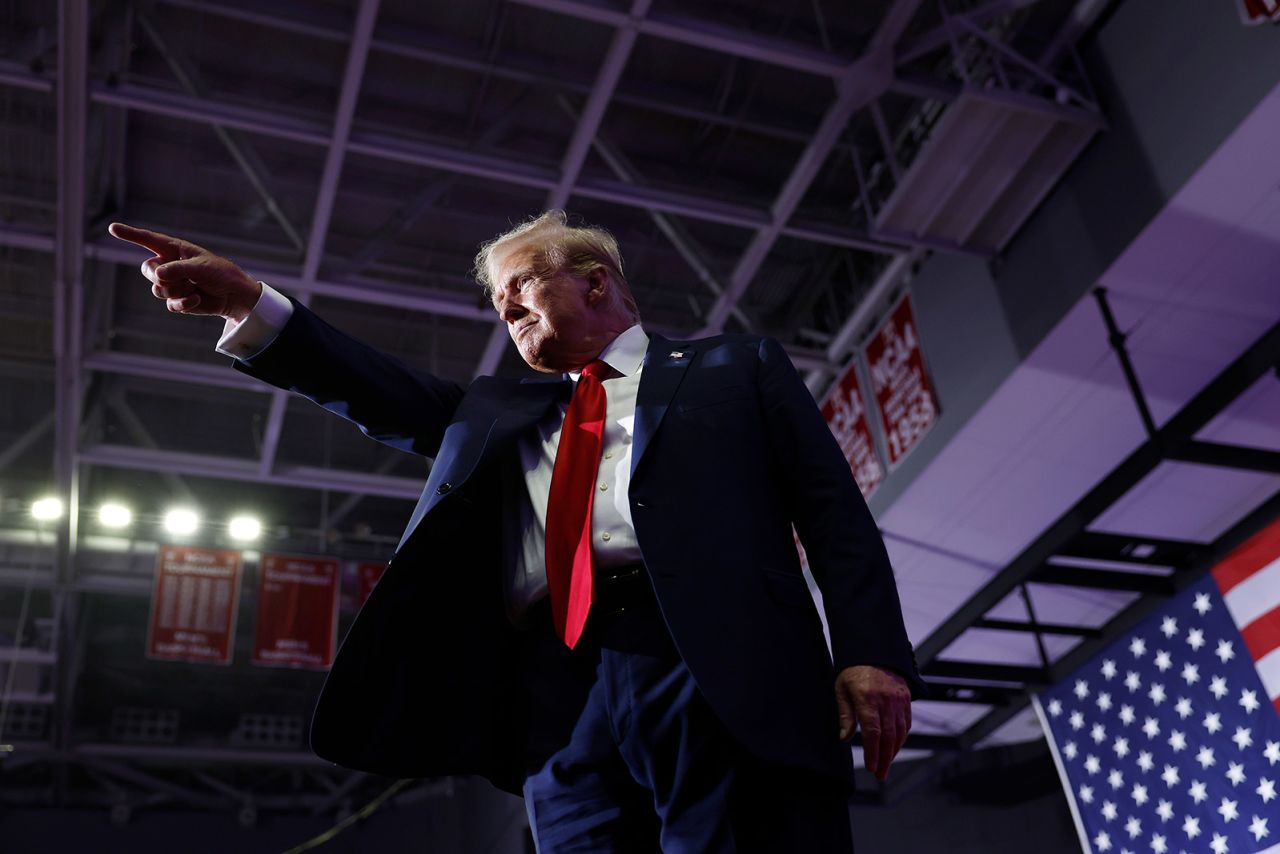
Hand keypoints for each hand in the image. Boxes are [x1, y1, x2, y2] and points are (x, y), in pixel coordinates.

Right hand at [108, 223, 261, 321]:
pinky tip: (196, 298)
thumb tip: (157, 275)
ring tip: (193, 287)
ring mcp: (172, 283)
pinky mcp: (178, 300)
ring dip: (175, 290)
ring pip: (157, 289)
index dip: (130, 234)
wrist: (233, 295)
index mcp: (174, 249)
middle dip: (161, 276)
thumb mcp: (200, 267)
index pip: (148, 240)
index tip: (112, 228)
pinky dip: (183, 303)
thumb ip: (178, 269)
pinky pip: (169, 304)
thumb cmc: (220, 273)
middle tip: (182, 278)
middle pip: (147, 270)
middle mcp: (169, 265)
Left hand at [835, 664, 911, 781]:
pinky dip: (901, 738)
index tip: (871, 767)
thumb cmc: (853, 670)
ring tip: (886, 765)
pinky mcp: (906, 698)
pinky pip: (906, 723)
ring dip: (894, 751)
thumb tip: (844, 738)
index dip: (873, 752)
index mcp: (868, 698)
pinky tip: (894, 747)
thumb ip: (845, 715)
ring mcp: (898, 700)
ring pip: (900, 732)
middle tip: (880, 775)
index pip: (872, 732)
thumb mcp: (841, 689)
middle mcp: (886, 700)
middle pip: (888, 736)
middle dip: (884, 759)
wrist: (874, 650)